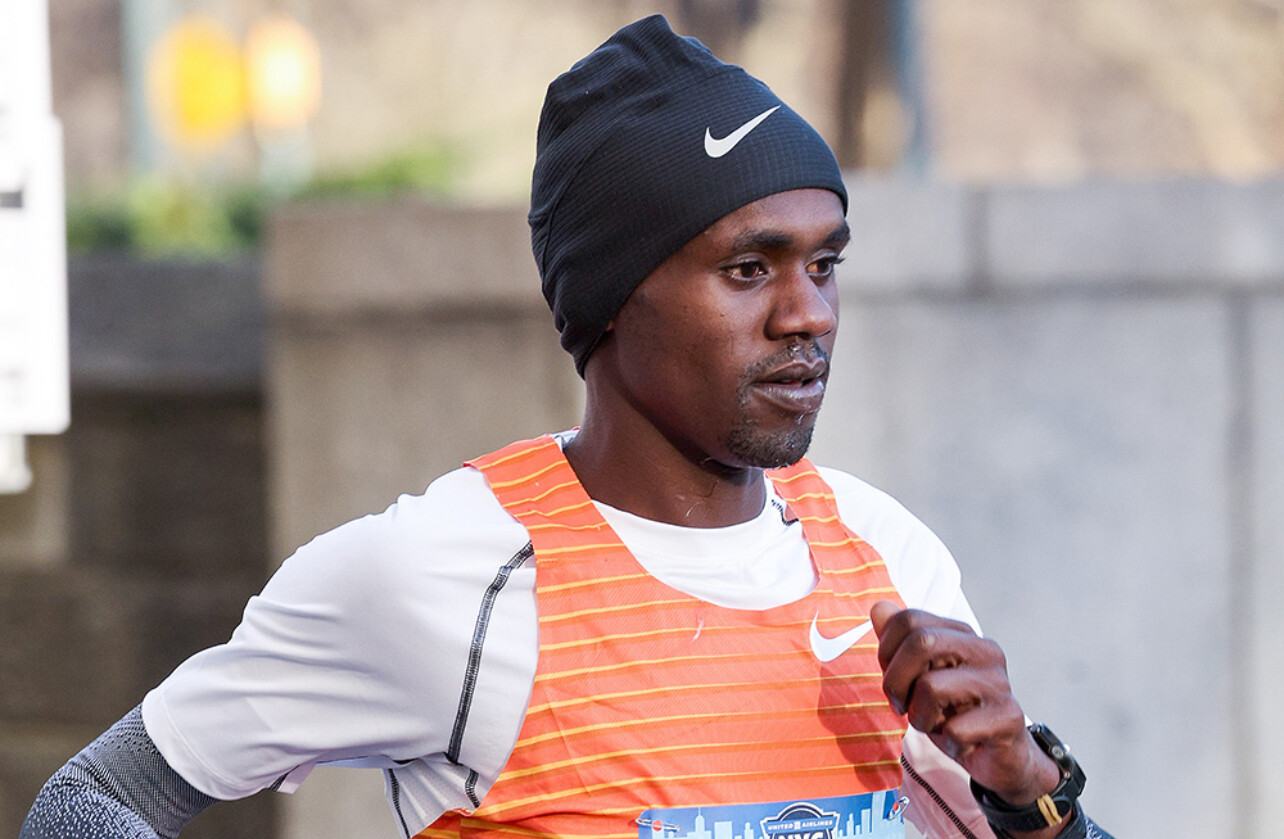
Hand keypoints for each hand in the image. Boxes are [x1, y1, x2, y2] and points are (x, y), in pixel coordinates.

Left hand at [869, 601, 1060, 811]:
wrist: (999, 756)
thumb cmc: (955, 713)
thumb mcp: (918, 677)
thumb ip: (899, 643)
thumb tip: (879, 608)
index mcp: (961, 634)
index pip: (908, 619)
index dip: (886, 652)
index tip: (894, 680)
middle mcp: (984, 650)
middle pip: (920, 643)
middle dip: (896, 681)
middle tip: (902, 706)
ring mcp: (998, 682)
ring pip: (931, 687)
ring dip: (920, 717)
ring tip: (936, 724)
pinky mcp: (1008, 717)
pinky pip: (955, 730)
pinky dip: (947, 743)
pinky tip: (961, 742)